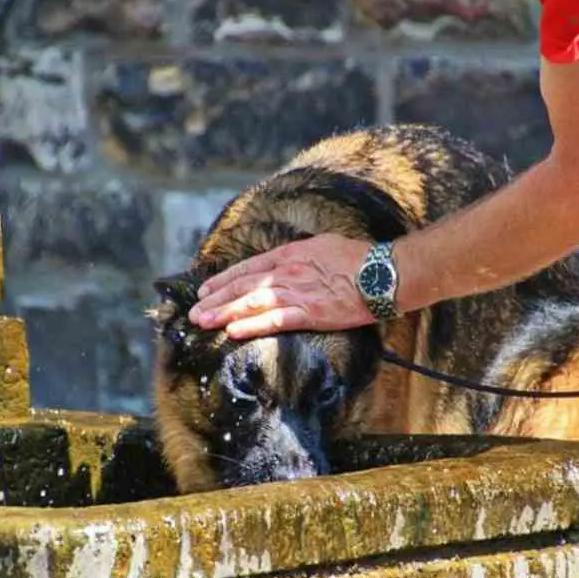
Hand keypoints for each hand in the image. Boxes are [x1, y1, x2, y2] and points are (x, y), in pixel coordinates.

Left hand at [188, 234, 374, 338]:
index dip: (224, 279)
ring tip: (204, 321)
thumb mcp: (323, 245)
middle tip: (195, 311)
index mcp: (291, 254)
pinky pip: (274, 321)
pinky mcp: (309, 313)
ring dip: (224, 313)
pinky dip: (251, 325)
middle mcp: (288, 272)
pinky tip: (233, 331)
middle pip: (243, 285)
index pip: (249, 268)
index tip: (206, 289)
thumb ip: (301, 254)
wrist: (383, 273)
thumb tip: (287, 260)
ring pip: (252, 303)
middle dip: (216, 298)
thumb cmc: (359, 259)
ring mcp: (297, 292)